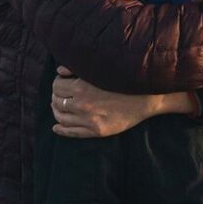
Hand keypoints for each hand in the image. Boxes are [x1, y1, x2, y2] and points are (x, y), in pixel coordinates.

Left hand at [51, 68, 196, 137]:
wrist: (146, 97)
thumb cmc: (124, 80)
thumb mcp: (100, 69)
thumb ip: (77, 70)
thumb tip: (59, 72)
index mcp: (81, 88)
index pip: (57, 87)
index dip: (57, 83)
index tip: (62, 82)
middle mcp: (82, 105)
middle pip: (56, 102)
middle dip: (56, 97)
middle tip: (60, 94)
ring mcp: (89, 121)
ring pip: (61, 118)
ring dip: (57, 111)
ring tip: (59, 107)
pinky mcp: (96, 131)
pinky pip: (72, 133)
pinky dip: (61, 130)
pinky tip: (57, 127)